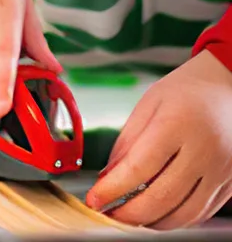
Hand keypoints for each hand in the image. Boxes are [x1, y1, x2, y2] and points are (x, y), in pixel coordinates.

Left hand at [85, 50, 231, 226]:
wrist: (228, 88)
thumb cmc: (185, 92)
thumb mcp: (148, 104)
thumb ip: (127, 141)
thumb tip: (107, 177)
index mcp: (176, 124)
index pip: (140, 167)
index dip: (113, 189)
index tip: (93, 200)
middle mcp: (202, 151)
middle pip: (162, 197)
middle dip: (130, 213)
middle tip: (107, 213)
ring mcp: (221, 171)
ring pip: (184, 213)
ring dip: (152, 222)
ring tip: (128, 217)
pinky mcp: (231, 183)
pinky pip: (201, 212)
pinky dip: (176, 219)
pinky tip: (157, 213)